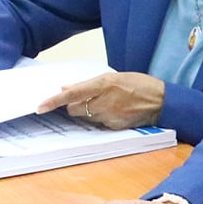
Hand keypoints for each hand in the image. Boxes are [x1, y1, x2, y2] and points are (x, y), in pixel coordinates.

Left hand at [37, 72, 164, 129]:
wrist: (161, 101)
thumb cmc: (139, 85)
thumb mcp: (114, 77)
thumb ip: (89, 83)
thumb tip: (66, 87)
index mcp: (104, 84)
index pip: (72, 94)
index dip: (54, 101)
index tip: (40, 106)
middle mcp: (105, 101)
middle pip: (75, 109)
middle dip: (73, 106)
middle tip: (82, 100)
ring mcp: (110, 116)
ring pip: (86, 117)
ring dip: (87, 112)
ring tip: (104, 104)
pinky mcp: (115, 126)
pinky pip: (98, 124)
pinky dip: (99, 118)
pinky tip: (113, 112)